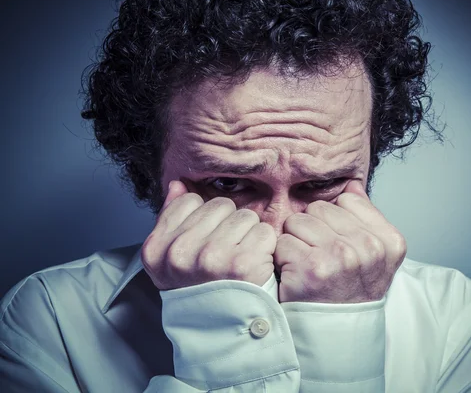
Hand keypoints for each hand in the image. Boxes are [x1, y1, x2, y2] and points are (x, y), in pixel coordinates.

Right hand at [141, 180, 276, 289]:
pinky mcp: (243, 264)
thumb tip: (178, 184)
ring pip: (245, 216)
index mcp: (157, 249)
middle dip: (229, 225)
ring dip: (249, 235)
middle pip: (221, 206)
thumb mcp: (173, 258)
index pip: (190, 201)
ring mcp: (211, 258)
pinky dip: (266, 247)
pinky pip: (264, 232)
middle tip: (227, 254)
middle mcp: (180, 253)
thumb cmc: (201, 289)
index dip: (206, 219)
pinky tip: (255, 266)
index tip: (206, 243)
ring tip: (240, 261)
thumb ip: (172, 218)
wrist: (223, 332)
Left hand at [274, 180, 405, 302]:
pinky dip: (282, 259)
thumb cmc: (351, 291)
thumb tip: (352, 184)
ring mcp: (341, 257)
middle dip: (312, 229)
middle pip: (319, 208)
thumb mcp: (374, 255)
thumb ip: (365, 217)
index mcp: (389, 240)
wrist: (336, 333)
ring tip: (307, 264)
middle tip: (319, 256)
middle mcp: (369, 247)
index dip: (334, 219)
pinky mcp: (311, 268)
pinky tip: (296, 275)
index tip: (338, 243)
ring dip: (295, 242)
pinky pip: (282, 242)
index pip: (347, 199)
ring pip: (297, 221)